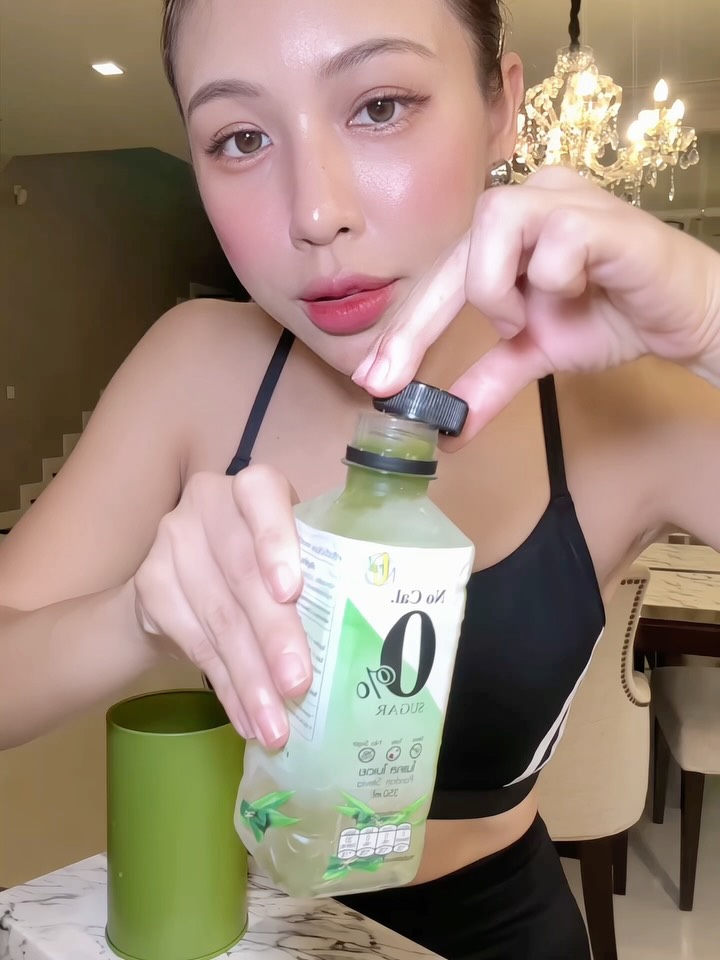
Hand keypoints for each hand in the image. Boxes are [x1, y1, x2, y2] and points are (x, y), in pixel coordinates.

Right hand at [132, 467, 309, 746]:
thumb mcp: (288, 558)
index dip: (276, 543)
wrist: (182, 583)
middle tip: (297, 685)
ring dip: (249, 678)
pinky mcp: (150, 585)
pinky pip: (193, 643)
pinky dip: (225, 686)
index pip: (262, 498)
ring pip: (217, 618)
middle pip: (242, 575)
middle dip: (273, 636)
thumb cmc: (260, 566)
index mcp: (255, 488)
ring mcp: (172, 541)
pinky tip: (246, 716)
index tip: (291, 592)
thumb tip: (353, 646)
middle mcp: (207, 503)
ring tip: (274, 723)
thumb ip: (312, 577)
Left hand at [353, 166, 719, 441]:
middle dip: (421, 322)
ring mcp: (566, 198)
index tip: (376, 381)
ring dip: (496, 287)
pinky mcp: (605, 216)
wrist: (683, 317)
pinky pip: (555, 241)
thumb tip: (449, 431)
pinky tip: (582, 289)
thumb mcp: (534, 355)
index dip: (406, 327)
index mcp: (507, 229)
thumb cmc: (611, 315)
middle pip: (454, 249)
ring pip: (495, 218)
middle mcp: (530, 199)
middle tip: (397, 378)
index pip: (442, 273)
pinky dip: (555, 279)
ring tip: (527, 318)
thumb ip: (488, 382)